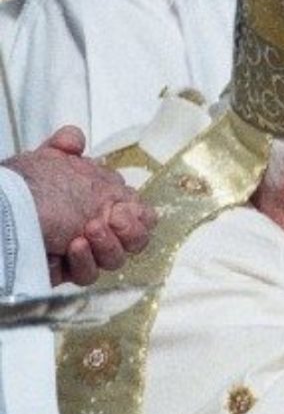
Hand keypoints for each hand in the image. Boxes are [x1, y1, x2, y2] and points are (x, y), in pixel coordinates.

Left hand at [2, 127, 155, 285]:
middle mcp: (94, 228)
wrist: (2, 210)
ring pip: (115, 260)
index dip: (139, 216)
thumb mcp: (46, 157)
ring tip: (89, 231)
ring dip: (108, 246)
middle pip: (135, 242)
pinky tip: (73, 247)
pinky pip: (88, 275)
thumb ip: (66, 144)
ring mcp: (82, 253)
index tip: (122, 209)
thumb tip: (76, 138)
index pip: (139, 215)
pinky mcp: (66, 272)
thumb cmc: (24, 185)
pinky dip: (85, 261)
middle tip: (114, 220)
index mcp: (99, 202)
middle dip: (131, 233)